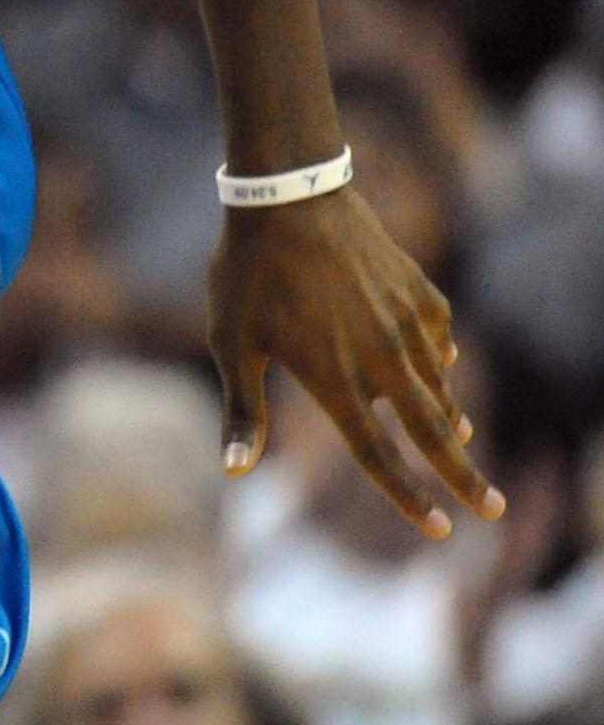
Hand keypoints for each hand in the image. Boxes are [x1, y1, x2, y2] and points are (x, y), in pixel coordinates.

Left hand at [207, 183, 502, 538]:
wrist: (289, 194)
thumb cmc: (247, 273)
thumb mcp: (232, 345)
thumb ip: (241, 411)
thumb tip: (235, 471)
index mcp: (335, 381)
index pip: (379, 456)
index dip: (410, 498)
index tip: (440, 530)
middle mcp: (379, 358)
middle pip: (432, 432)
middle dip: (464, 476)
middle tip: (493, 509)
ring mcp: (403, 322)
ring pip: (438, 384)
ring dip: (450, 419)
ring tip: (463, 440)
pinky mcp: (415, 289)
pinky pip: (438, 336)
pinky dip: (441, 359)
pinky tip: (442, 367)